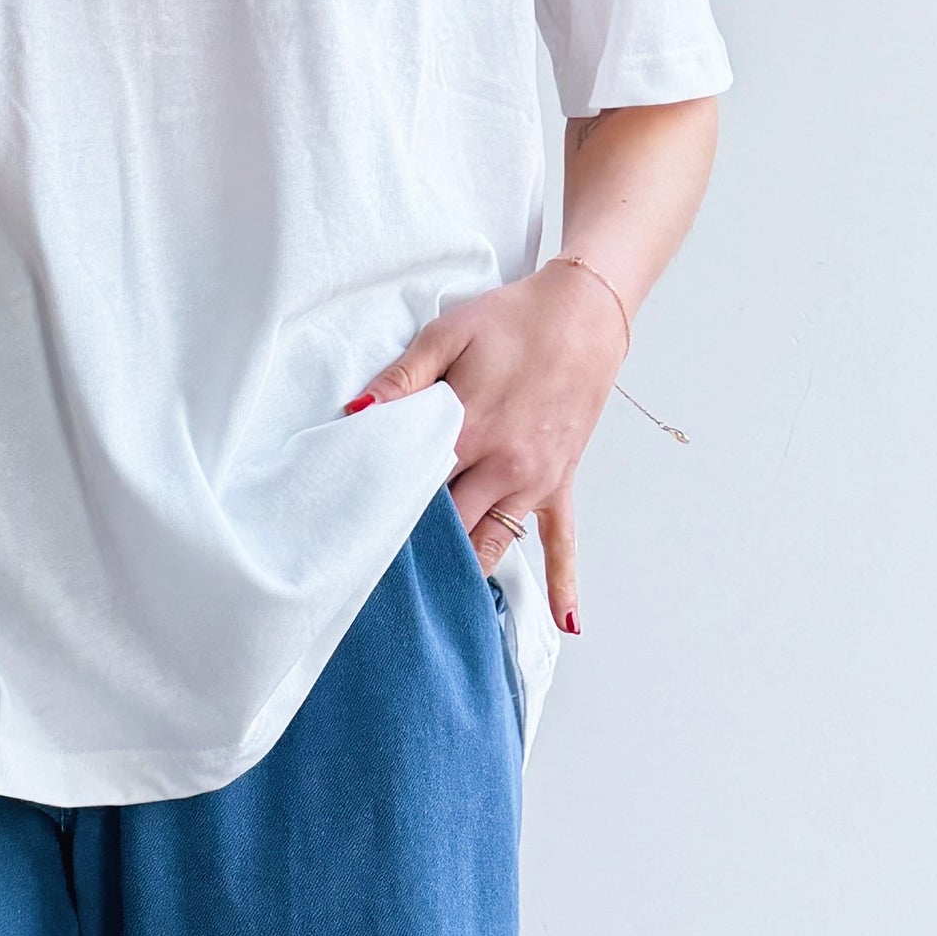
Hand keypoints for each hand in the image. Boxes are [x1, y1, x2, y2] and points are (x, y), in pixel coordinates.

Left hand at [347, 261, 627, 633]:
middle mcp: (505, 465)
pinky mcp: (561, 482)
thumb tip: (357, 413)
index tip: (351, 535)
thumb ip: (403, 378)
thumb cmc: (514, 320)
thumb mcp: (448, 333)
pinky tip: (564, 621)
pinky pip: (564, 540)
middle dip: (416, 548)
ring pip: (493, 541)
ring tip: (431, 602)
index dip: (382, 508)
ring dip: (465, 569)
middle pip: (450, 523)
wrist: (585, 314)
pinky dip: (564, 583)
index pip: (415, 484)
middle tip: (376, 576)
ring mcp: (537, 479)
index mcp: (470, 427)